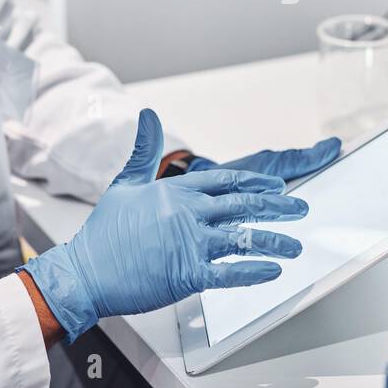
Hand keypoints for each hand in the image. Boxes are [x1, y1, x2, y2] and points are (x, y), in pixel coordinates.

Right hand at [22, 109, 310, 342]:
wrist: (85, 272)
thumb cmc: (104, 233)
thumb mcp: (126, 183)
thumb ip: (144, 149)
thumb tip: (147, 114)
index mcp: (177, 191)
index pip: (227, 181)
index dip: (256, 184)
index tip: (277, 186)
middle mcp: (189, 213)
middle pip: (244, 206)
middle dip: (278, 207)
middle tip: (301, 209)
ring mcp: (191, 243)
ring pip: (245, 237)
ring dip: (275, 241)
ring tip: (295, 245)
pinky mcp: (189, 273)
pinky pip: (232, 272)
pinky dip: (256, 271)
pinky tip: (274, 271)